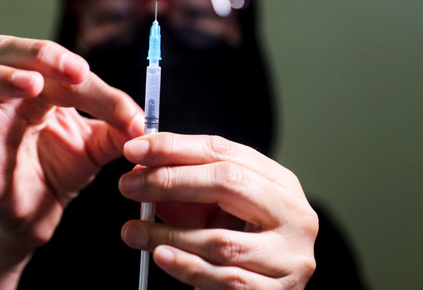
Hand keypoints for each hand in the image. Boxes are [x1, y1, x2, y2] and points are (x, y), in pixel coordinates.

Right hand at [0, 35, 143, 252]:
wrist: (39, 214)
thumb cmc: (60, 168)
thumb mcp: (95, 146)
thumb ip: (117, 130)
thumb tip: (143, 122)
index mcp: (37, 90)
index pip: (59, 71)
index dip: (93, 86)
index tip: (129, 113)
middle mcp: (6, 102)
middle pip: (0, 52)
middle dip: (37, 53)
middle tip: (75, 70)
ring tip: (31, 85)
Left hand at [119, 133, 316, 288]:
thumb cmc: (241, 247)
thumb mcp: (218, 211)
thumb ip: (188, 191)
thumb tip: (142, 170)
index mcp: (278, 183)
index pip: (223, 151)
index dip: (176, 147)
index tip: (136, 149)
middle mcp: (293, 214)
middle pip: (229, 183)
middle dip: (171, 181)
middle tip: (129, 185)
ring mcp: (290, 256)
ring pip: (222, 240)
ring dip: (169, 234)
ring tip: (134, 231)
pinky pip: (225, 279)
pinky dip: (187, 266)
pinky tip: (161, 256)